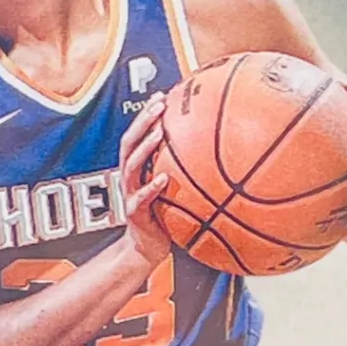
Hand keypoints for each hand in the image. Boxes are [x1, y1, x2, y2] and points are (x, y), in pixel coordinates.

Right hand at [117, 94, 171, 264]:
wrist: (147, 250)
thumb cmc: (164, 217)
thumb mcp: (174, 191)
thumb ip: (184, 172)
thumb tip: (216, 154)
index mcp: (138, 170)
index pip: (137, 135)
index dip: (146, 115)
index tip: (163, 95)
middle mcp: (130, 178)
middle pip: (130, 143)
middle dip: (142, 121)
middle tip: (159, 104)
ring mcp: (130, 195)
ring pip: (131, 166)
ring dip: (145, 147)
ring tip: (159, 132)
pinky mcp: (135, 214)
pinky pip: (141, 199)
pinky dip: (152, 188)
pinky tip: (164, 179)